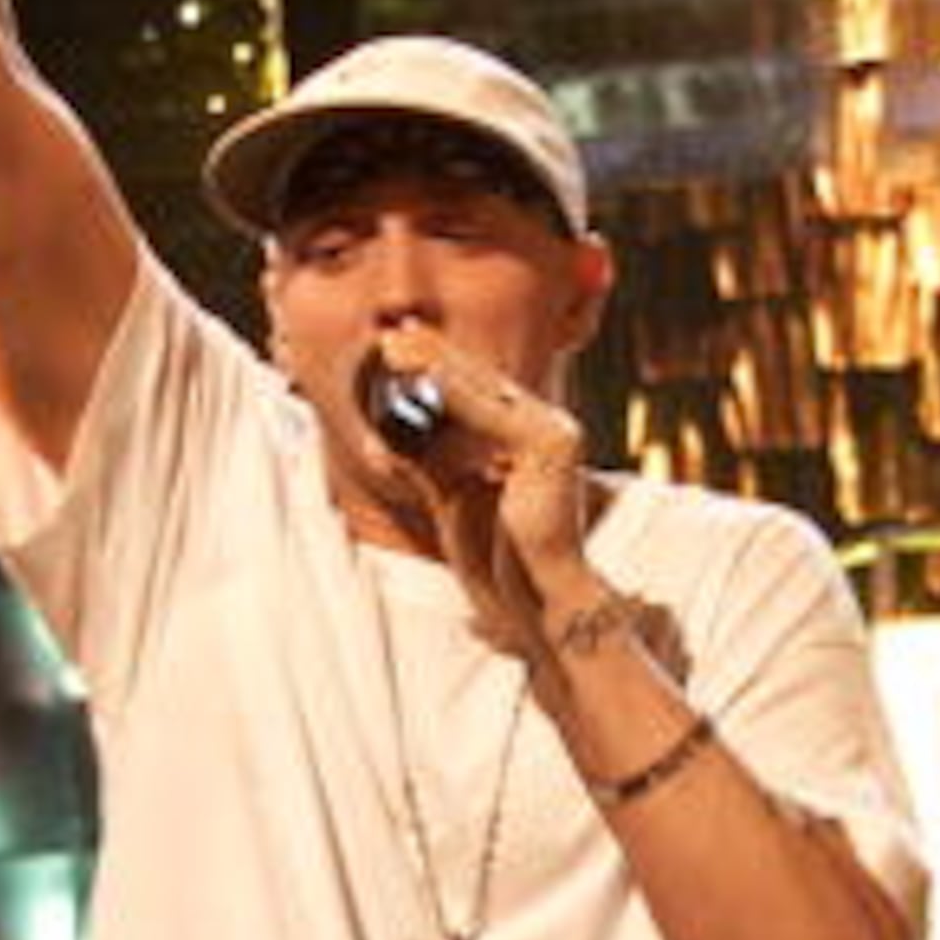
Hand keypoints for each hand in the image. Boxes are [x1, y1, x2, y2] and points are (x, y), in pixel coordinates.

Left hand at [370, 327, 592, 647]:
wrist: (539, 603)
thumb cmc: (502, 562)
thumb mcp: (451, 498)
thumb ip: (427, 460)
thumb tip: (385, 434)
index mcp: (530, 439)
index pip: (475, 394)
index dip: (435, 367)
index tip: (395, 347)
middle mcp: (548, 428)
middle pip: (479, 384)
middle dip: (430, 357)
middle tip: (388, 336)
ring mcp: (554, 433)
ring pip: (482, 391)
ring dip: (435, 364)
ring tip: (395, 347)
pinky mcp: (550, 446)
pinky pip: (490, 414)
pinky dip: (453, 393)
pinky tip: (421, 374)